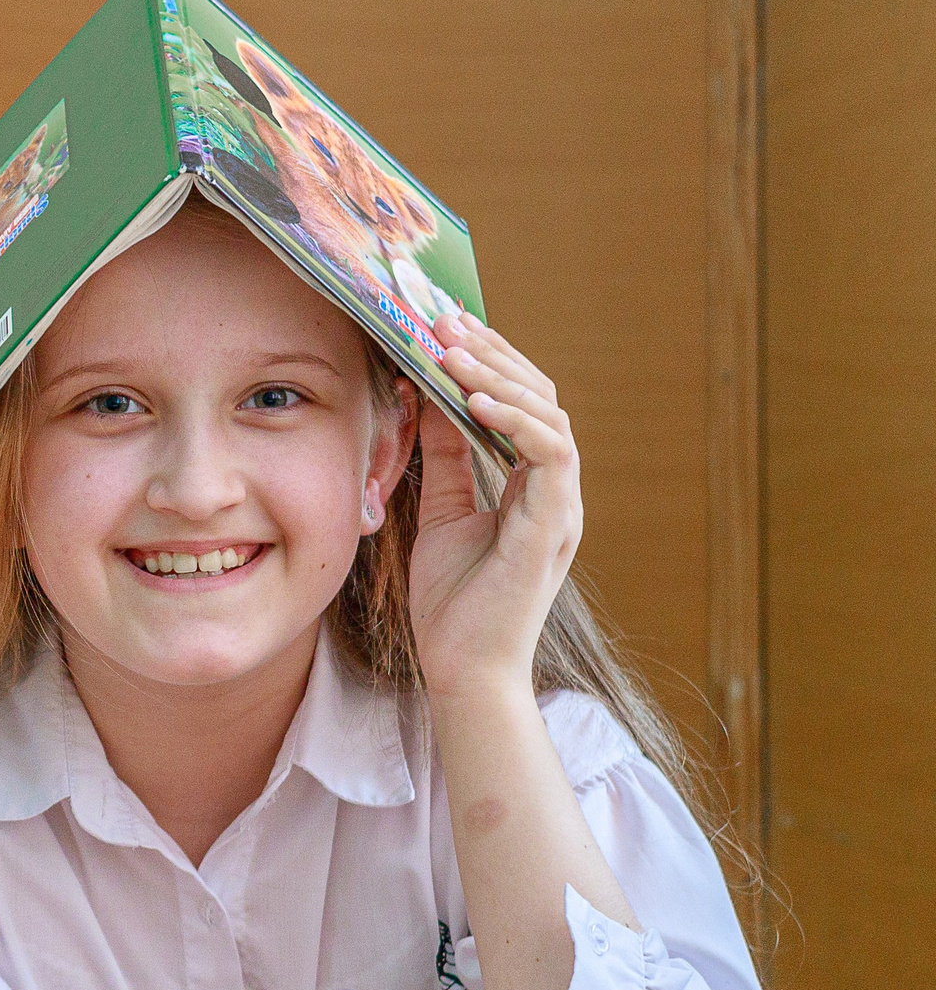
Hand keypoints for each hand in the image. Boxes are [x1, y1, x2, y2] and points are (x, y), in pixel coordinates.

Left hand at [410, 313, 581, 698]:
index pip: (521, 403)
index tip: (445, 325)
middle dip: (493, 354)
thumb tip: (426, 398)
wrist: (463, 670)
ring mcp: (561, 506)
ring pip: (550, 417)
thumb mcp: (441, 512)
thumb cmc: (454, 603)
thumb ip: (444, 458)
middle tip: (445, 319)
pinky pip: (551, 455)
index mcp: (532, 485)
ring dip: (500, 378)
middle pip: (540, 398)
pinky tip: (474, 401)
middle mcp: (555, 490)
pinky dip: (515, 422)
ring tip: (452, 351)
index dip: (488, 361)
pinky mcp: (553, 526)